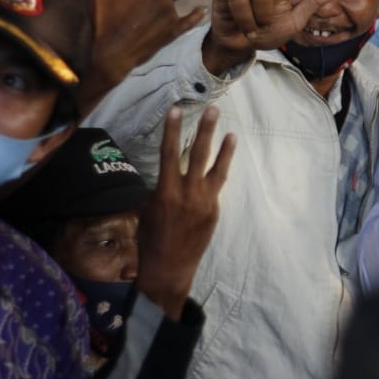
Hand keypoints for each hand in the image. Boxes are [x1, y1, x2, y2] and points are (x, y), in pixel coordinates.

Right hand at [78, 0, 206, 114]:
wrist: (105, 57)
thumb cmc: (97, 20)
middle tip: (126, 6)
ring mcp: (170, 16)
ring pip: (169, 1)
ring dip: (158, 4)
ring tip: (134, 19)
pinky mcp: (172, 33)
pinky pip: (187, 20)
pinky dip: (192, 16)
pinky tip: (200, 11)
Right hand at [136, 106, 235, 320]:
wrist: (169, 268)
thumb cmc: (150, 238)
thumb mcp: (147, 210)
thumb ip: (159, 189)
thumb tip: (168, 175)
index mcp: (166, 192)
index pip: (169, 153)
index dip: (172, 130)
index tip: (177, 109)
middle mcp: (189, 194)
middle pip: (199, 155)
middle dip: (206, 131)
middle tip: (214, 109)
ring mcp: (206, 202)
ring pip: (218, 170)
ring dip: (224, 150)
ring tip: (231, 133)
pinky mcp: (215, 211)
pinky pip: (215, 189)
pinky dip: (217, 175)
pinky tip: (219, 165)